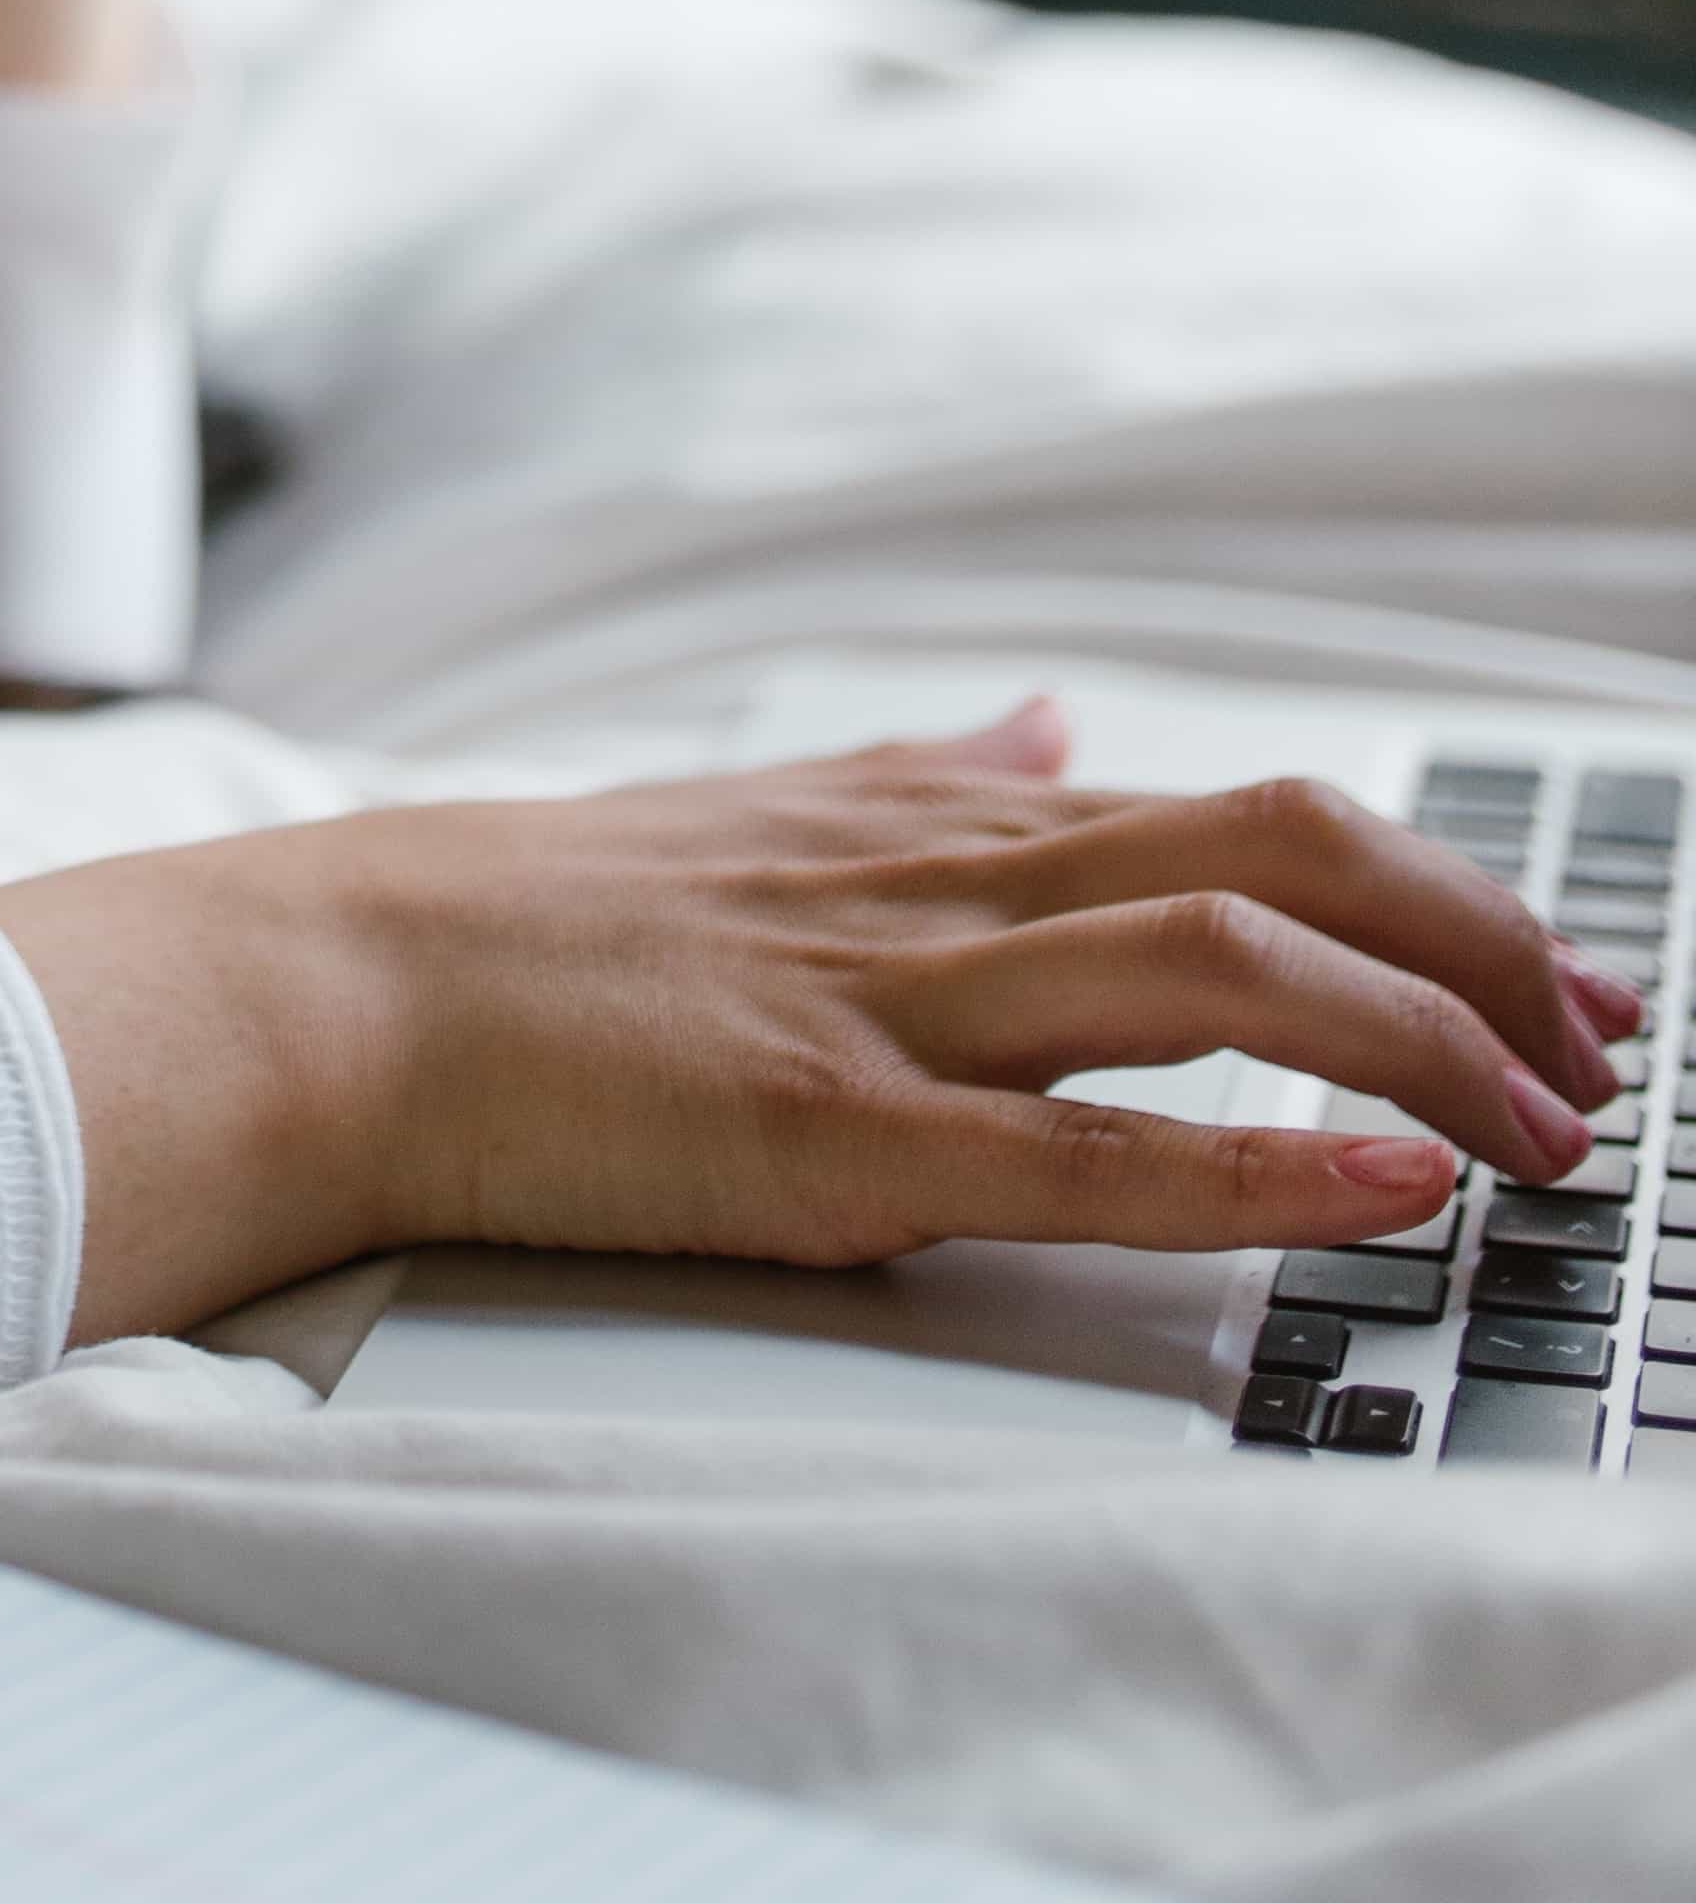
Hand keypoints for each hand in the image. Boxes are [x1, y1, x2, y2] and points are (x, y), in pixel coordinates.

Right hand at [0, 696, 1644, 1335]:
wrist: (334, 982)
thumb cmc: (525, 923)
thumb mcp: (750, 812)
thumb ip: (910, 771)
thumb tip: (1038, 712)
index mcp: (932, 826)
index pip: (1243, 818)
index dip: (1433, 886)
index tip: (1561, 969)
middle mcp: (941, 891)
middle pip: (1276, 861)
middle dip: (1476, 949)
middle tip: (1606, 1044)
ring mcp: (890, 1007)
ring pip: (1214, 969)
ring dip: (1420, 1043)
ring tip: (1550, 1130)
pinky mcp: (831, 1136)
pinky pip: (1082, 1147)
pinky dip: (1262, 1163)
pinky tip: (1389, 1191)